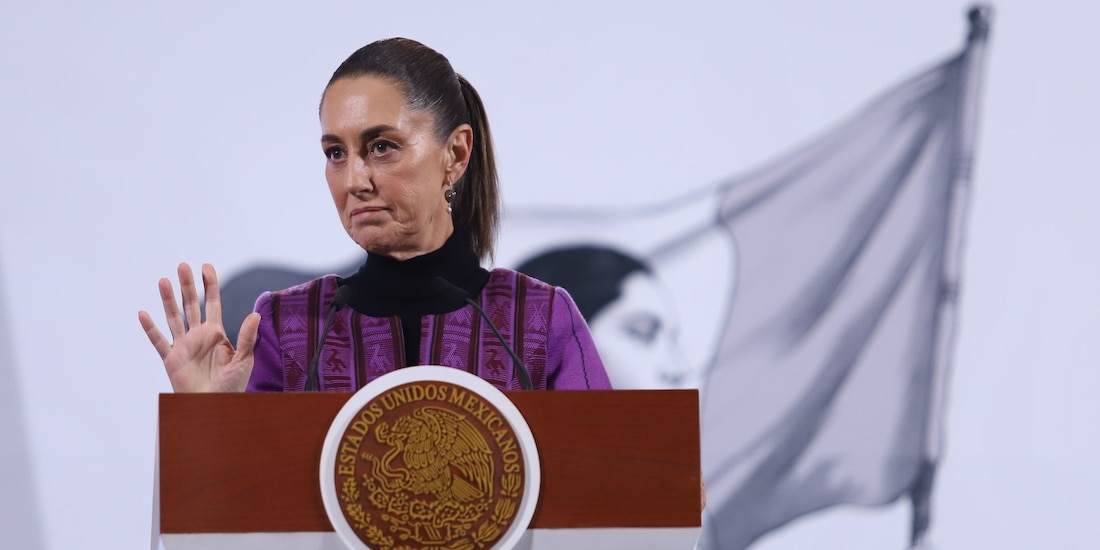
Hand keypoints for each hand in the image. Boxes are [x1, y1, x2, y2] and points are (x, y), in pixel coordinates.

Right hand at [138, 262, 259, 391]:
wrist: (215, 405)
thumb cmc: (232, 385)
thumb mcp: (244, 360)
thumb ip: (248, 337)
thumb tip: (255, 314)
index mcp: (216, 333)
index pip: (213, 303)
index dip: (209, 285)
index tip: (205, 267)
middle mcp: (198, 335)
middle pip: (191, 305)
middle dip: (188, 286)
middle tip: (182, 266)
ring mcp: (183, 346)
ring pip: (174, 318)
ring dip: (168, 300)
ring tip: (164, 281)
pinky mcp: (171, 359)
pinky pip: (159, 341)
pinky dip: (150, 328)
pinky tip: (143, 314)